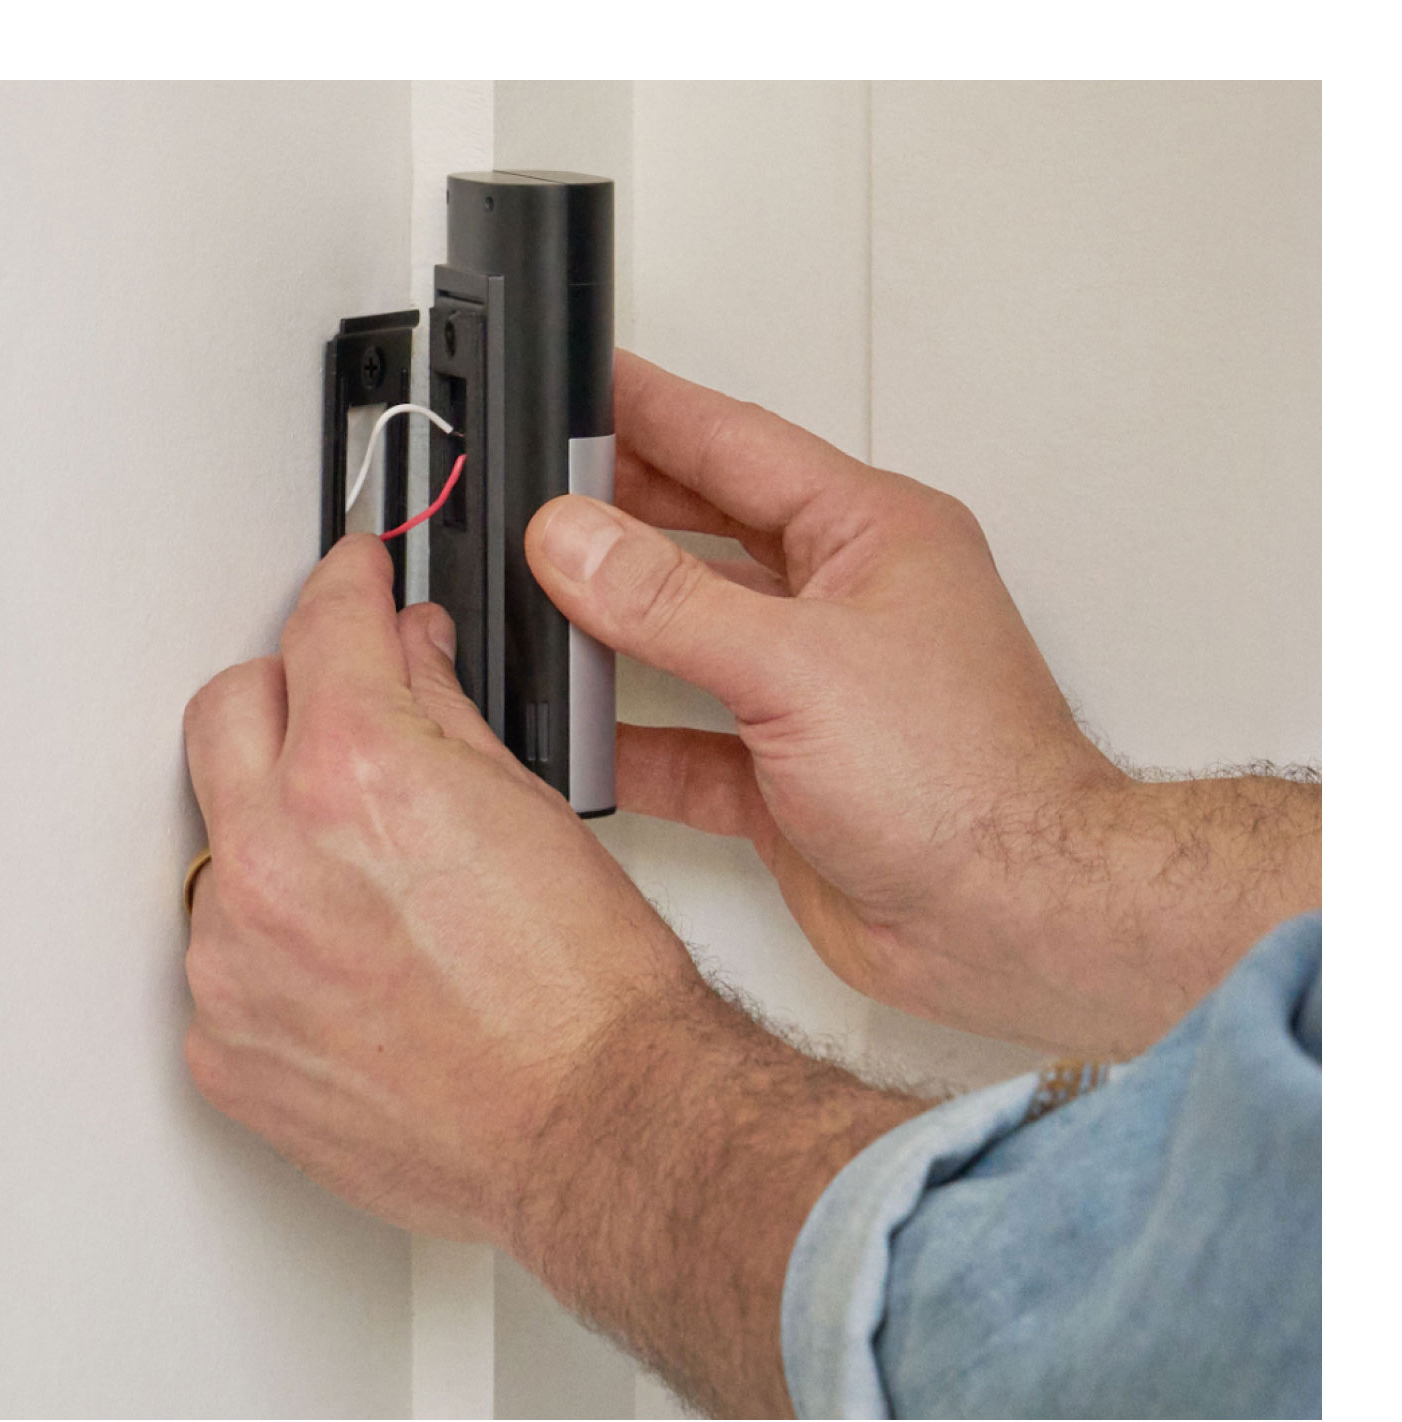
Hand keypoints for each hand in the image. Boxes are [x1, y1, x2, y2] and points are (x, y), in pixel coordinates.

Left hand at [181, 534, 696, 1244]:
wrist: (595, 1123)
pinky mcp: (223, 1044)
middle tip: (346, 708)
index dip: (346, 584)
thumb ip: (442, 708)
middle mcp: (275, 861)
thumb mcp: (529, 804)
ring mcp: (234, 960)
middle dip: (288, 689)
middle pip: (226, 709)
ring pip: (219, 840)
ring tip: (371, 874)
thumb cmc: (588, 988)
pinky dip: (271, 937)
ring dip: (279, 827)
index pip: (322, 625)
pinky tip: (350, 956)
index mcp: (356, 779)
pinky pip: (220, 953)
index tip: (351, 583)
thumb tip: (407, 653)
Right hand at [527, 352, 1320, 1055]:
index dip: (651, 407)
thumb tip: (574, 538)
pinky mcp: (784, 776)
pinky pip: (684, 742)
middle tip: (530, 485)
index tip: (576, 377)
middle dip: (616, 508)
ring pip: (687, 636)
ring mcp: (810, 692)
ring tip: (531, 595)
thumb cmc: (967, 783)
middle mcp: (840, 605)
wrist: (1011, 923)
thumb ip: (671, 601)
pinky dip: (628, 736)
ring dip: (614, 625)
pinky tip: (573, 731)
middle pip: (703, 533)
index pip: (736, 445)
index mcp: (871, 537)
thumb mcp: (800, 666)